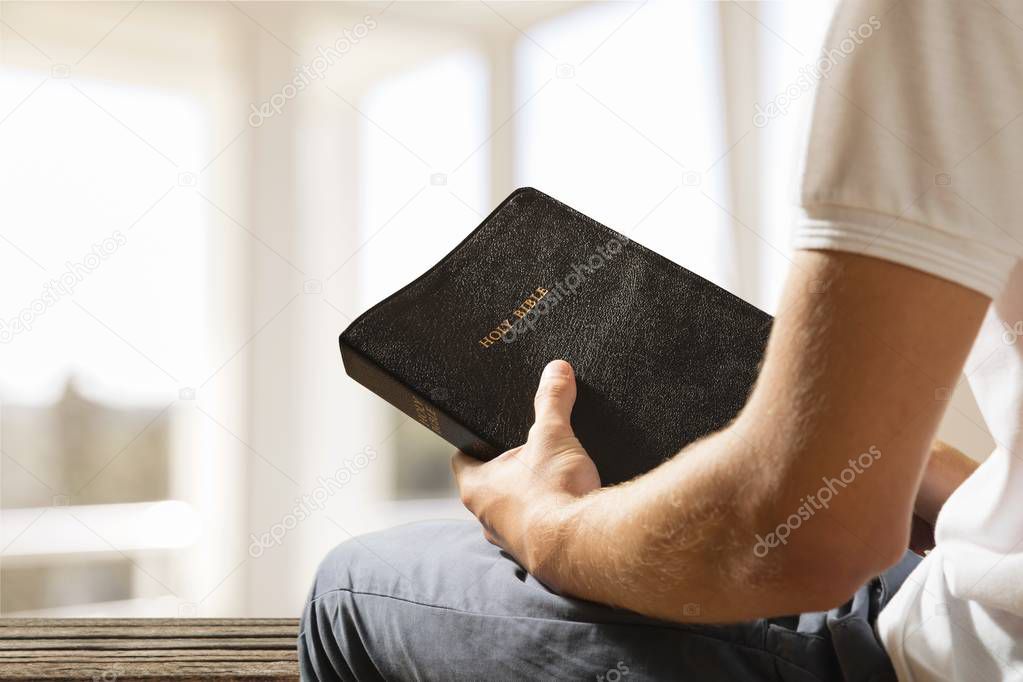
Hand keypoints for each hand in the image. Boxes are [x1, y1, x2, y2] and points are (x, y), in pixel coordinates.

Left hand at [452, 359, 599, 579]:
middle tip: (530, 454)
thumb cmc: (554, 494)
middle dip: (508, 472)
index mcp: (477, 487)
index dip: (474, 445)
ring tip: (553, 481)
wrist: (584, 546)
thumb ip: (552, 400)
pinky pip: (538, 532)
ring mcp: (511, 541)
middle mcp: (486, 519)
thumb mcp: (553, 435)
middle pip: (489, 487)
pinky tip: (569, 508)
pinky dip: (550, 520)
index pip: (463, 460)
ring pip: (512, 513)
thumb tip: (556, 370)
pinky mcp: (538, 556)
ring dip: (529, 500)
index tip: (485, 436)